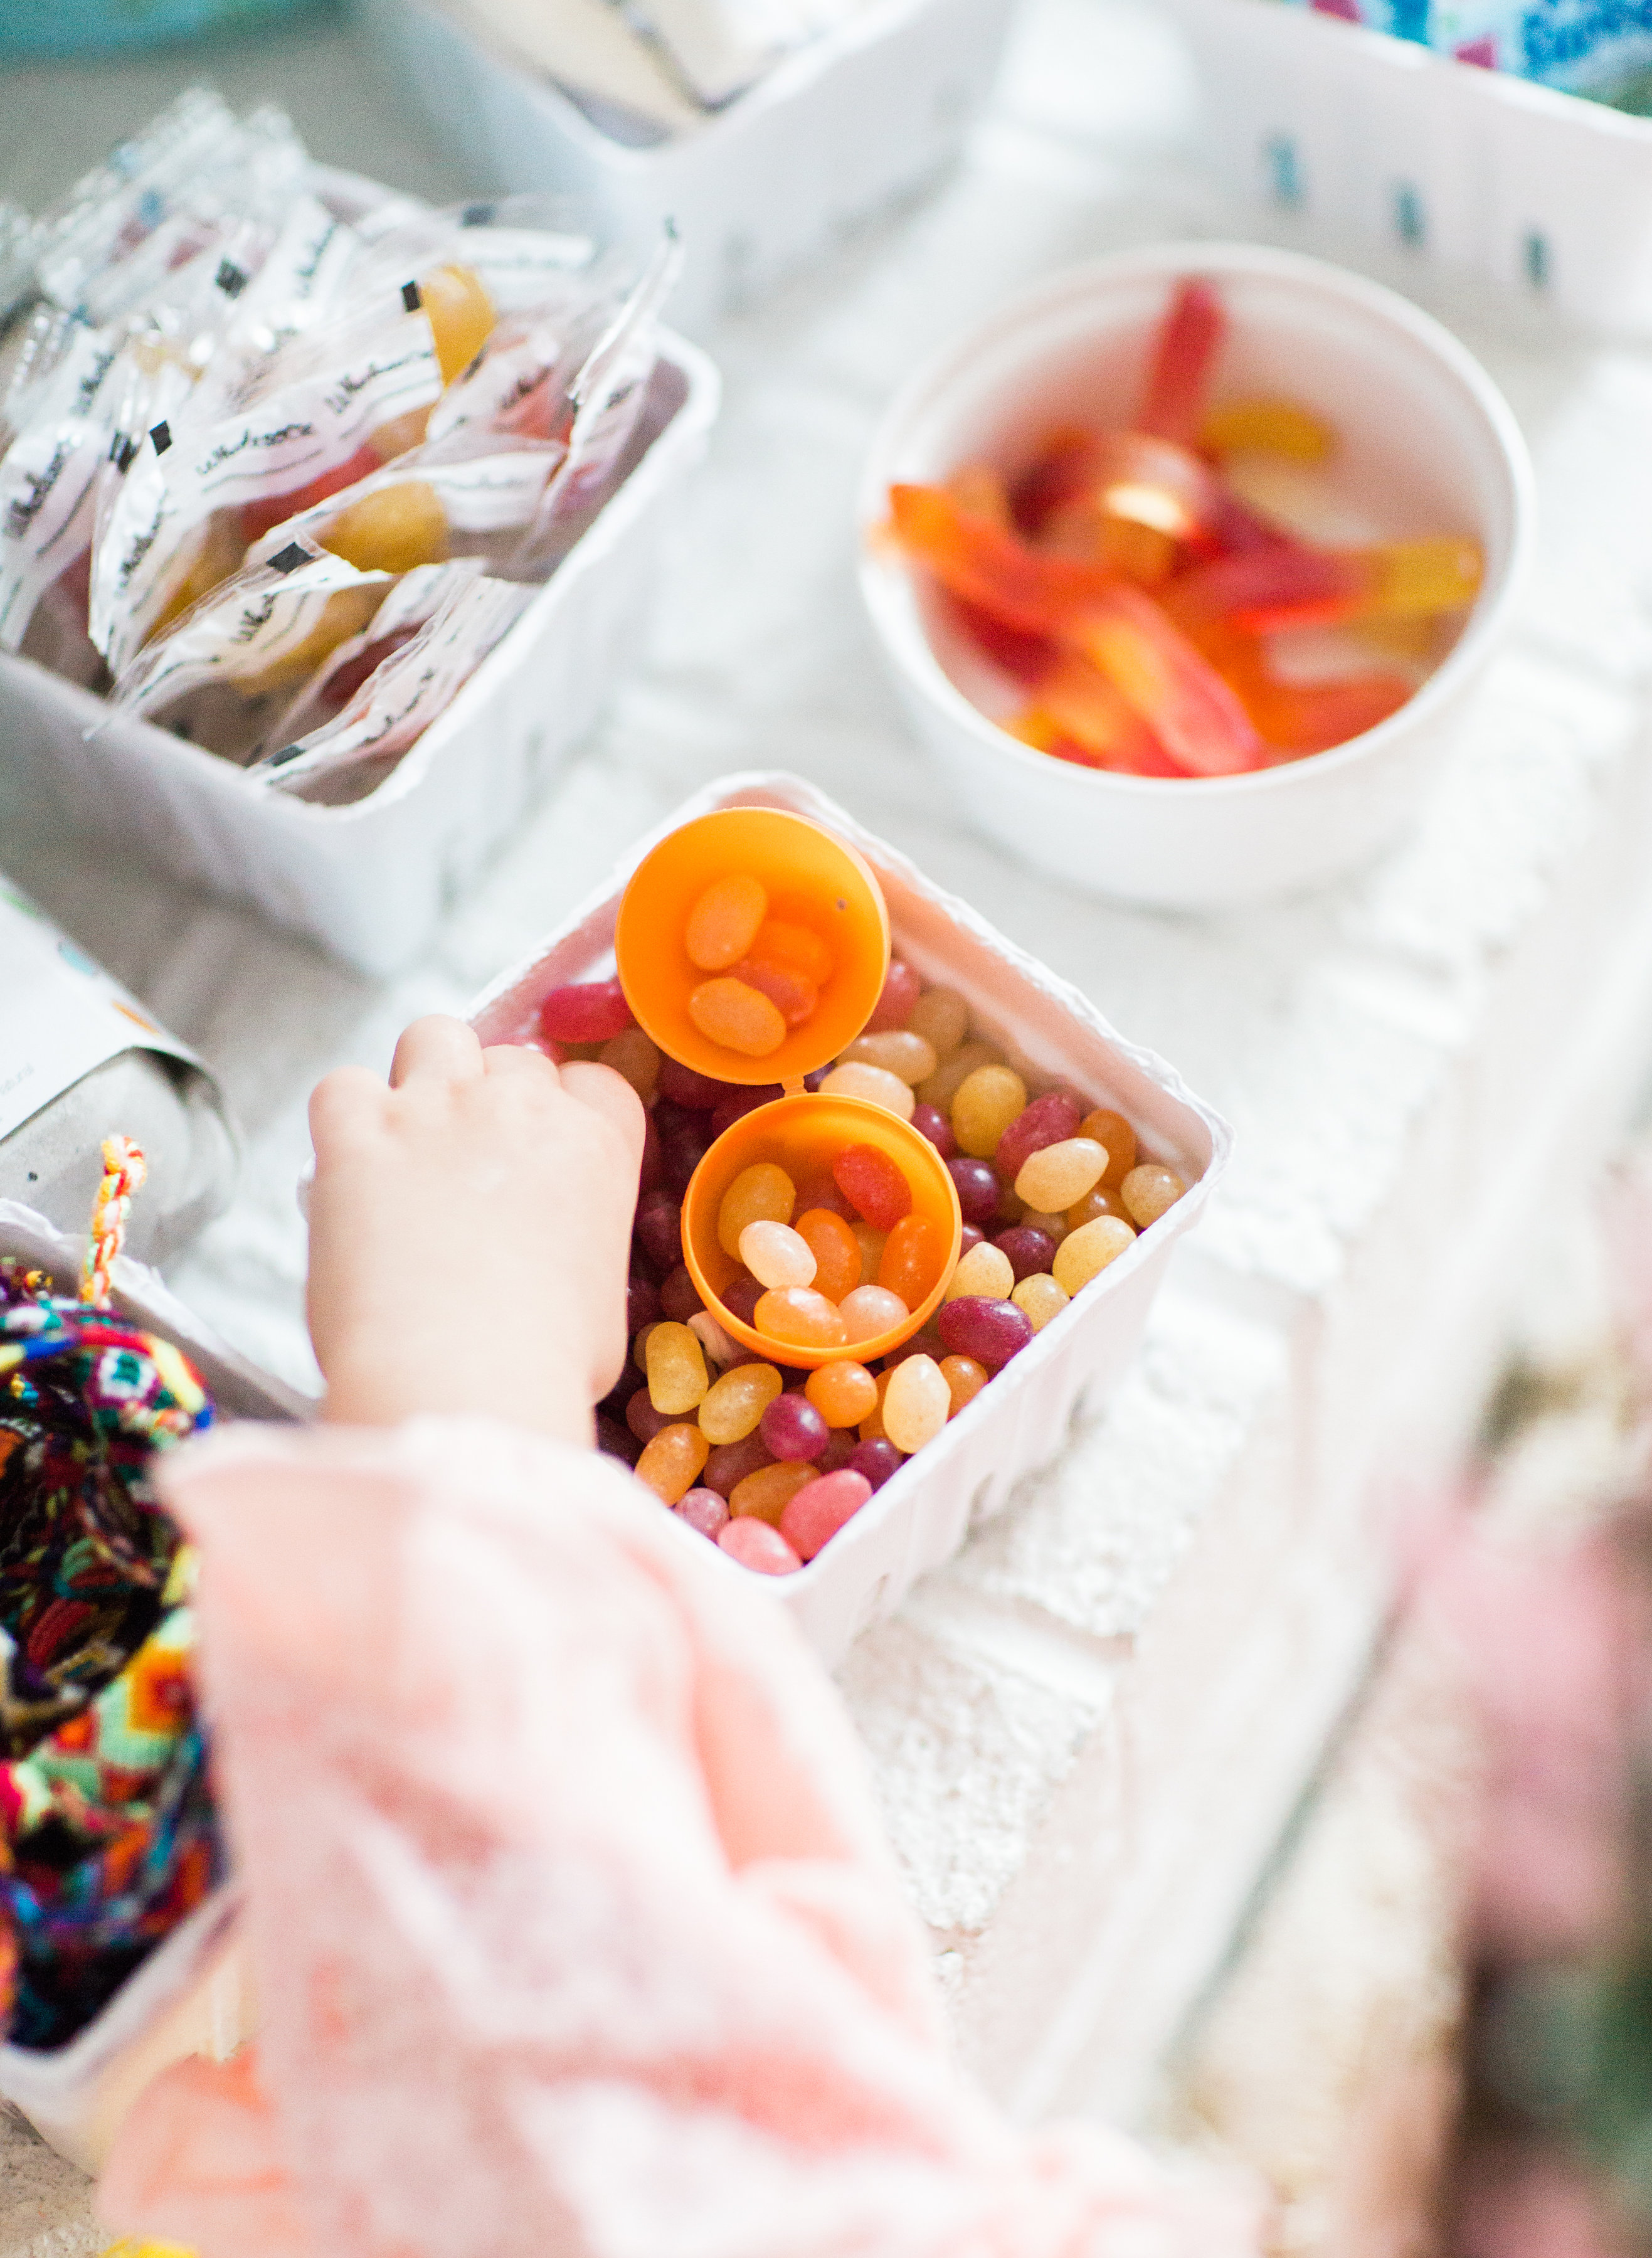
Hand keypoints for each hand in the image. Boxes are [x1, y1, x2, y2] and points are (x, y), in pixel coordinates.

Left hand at [305, 1016, 643, 1439]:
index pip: (590, 1079)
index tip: (538, 1146)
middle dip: (489, 1097)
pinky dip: (343, 1117)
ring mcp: (435, 1110)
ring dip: (421, 1076)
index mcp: (597, 1145)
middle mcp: (520, 1107)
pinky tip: (349, 1168)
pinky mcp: (357, 1133)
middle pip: (510, 1056)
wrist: (461, 1383)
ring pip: (433, 1036)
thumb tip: (553, 1267)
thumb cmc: (539, 1366)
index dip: (560, 1108)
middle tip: (465, 1163)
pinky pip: (343, 1085)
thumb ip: (580, 1250)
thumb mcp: (603, 1302)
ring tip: (407, 1144)